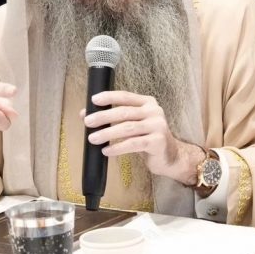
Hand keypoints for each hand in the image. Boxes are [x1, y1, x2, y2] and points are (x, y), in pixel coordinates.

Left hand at [83, 91, 204, 184]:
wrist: (170, 156)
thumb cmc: (147, 138)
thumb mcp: (132, 124)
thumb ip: (113, 117)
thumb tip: (84, 114)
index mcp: (148, 103)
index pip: (126, 97)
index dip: (109, 97)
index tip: (94, 100)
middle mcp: (155, 111)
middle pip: (125, 112)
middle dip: (104, 116)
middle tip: (88, 122)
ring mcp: (158, 126)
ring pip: (128, 128)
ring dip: (108, 133)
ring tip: (93, 138)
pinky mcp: (157, 142)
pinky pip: (133, 144)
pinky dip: (118, 147)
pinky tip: (106, 151)